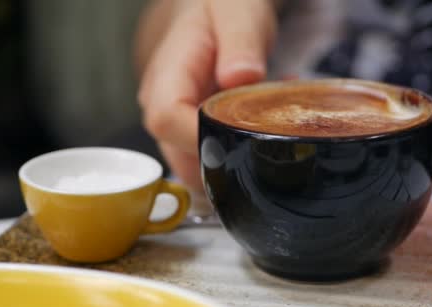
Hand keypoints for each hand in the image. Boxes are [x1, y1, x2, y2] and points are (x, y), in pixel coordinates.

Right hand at [137, 0, 276, 192]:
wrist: (214, 12)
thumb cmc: (223, 9)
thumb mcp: (238, 11)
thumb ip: (241, 41)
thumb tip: (241, 76)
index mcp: (168, 72)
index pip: (167, 119)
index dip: (202, 137)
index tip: (244, 135)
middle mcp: (161, 103)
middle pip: (181, 154)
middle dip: (230, 153)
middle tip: (270, 127)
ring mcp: (173, 122)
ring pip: (197, 165)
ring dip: (236, 155)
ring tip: (267, 121)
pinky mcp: (188, 131)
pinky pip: (210, 156)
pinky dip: (237, 151)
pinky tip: (258, 125)